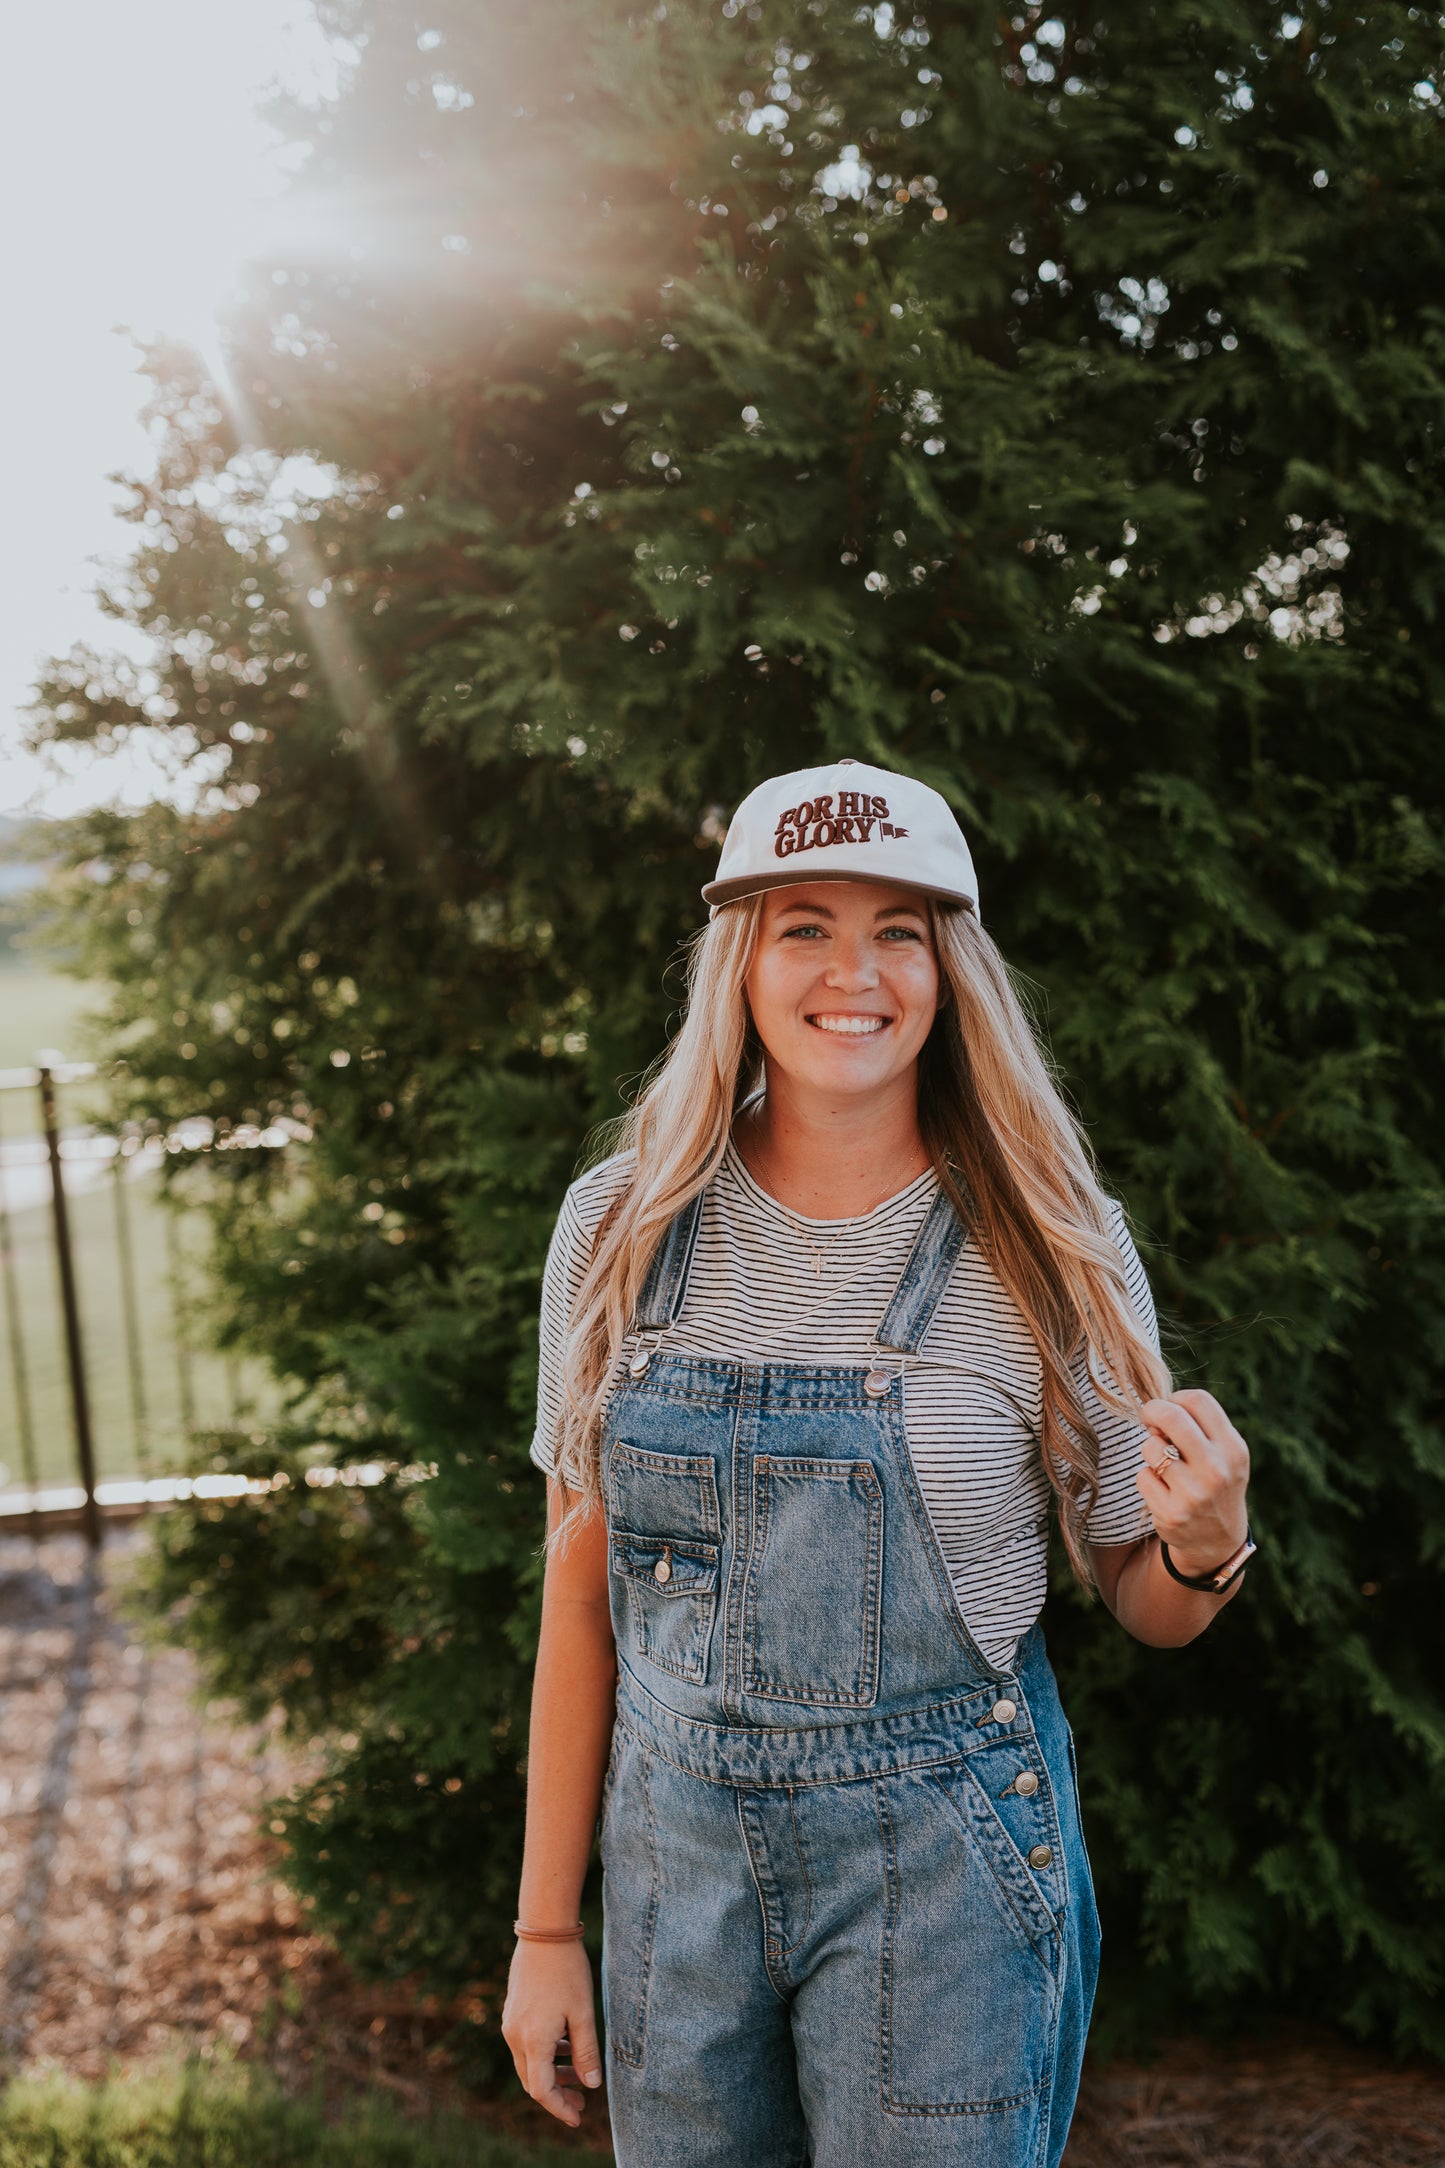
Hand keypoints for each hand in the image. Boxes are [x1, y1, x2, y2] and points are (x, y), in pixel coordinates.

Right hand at [501, 1939, 603, 2127]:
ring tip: (578, 2073)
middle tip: (582, 2101)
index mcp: (533, 2041)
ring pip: (529, 2063)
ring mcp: (511, 2023)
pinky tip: (566, 2045)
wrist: (544, 1933)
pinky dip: (545, 2054)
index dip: (559, 2108)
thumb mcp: (583, 2013)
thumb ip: (586, 2052)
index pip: (542, 2091)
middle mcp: (515, 2036)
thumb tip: (591, 2084)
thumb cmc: (568, 1971)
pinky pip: (526, 2045)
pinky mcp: (513, 2012)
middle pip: (532, 2081)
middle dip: (557, 2095)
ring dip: (552, 2074)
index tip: (578, 2118)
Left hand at [1136, 1389, 1250, 1581]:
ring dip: (1151, 1450)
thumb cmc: (1216, 1482)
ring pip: (1150, 1446)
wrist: (1218, 1541)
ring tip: (1165, 1464)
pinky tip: (1163, 1490)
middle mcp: (1216, 1470)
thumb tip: (1157, 1410)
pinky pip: (1142, 1476)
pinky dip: (1148, 1478)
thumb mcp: (1225, 1455)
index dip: (1176, 1398)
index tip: (1170, 1408)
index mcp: (1233, 1449)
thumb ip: (1200, 1428)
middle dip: (1152, 1410)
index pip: (1198, 1401)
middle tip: (1149, 1417)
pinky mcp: (1171, 1514)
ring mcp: (1193, 1494)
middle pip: (1170, 1416)